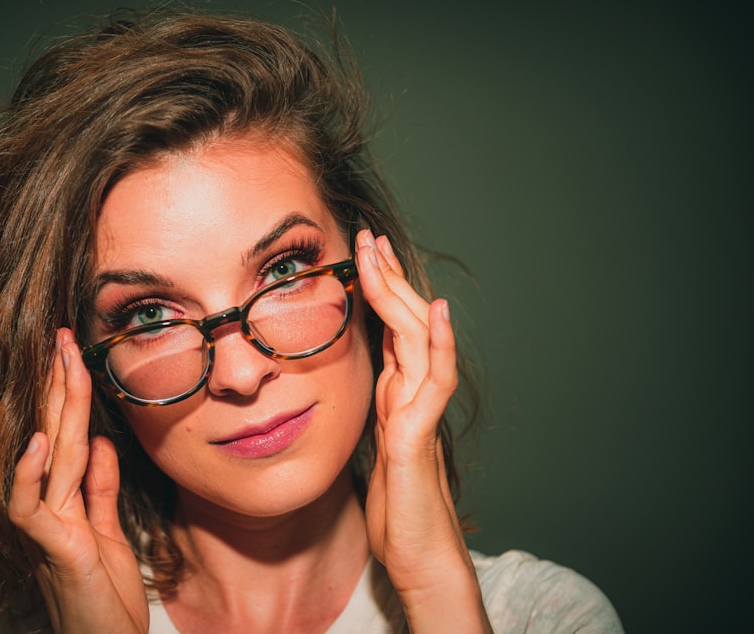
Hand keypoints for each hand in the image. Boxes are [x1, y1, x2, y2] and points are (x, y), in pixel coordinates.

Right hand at [7, 328, 147, 632]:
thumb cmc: (102, 597)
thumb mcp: (106, 533)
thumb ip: (100, 489)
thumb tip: (102, 445)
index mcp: (65, 499)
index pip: (68, 435)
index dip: (71, 394)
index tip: (74, 352)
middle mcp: (50, 506)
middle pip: (57, 434)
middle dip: (61, 385)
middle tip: (63, 337)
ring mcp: (47, 526)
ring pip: (51, 457)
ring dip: (55, 410)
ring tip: (60, 364)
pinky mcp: (52, 549)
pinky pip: (33, 507)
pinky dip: (32, 474)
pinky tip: (40, 441)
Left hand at [355, 229, 491, 631]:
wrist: (419, 557)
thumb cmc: (396, 509)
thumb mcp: (372, 449)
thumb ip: (372, 415)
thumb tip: (357, 387)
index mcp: (396, 395)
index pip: (389, 330)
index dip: (378, 291)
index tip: (361, 254)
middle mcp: (412, 396)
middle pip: (404, 323)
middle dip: (386, 278)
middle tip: (368, 237)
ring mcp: (420, 413)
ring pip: (418, 341)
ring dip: (402, 295)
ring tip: (384, 255)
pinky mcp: (419, 437)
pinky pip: (433, 383)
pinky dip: (436, 346)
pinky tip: (435, 314)